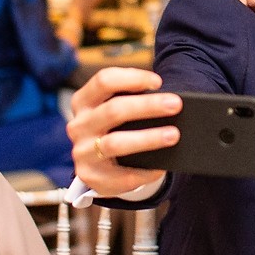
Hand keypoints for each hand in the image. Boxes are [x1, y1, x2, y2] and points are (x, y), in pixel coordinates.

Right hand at [66, 67, 181, 196]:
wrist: (100, 166)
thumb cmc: (115, 129)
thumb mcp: (114, 110)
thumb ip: (132, 101)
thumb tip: (167, 101)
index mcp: (83, 102)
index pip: (103, 81)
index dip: (132, 78)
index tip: (157, 82)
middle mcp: (79, 126)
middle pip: (113, 110)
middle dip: (147, 106)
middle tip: (175, 105)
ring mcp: (82, 153)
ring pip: (116, 143)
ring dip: (148, 138)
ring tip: (173, 135)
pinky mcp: (91, 177)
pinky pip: (122, 176)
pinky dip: (145, 171)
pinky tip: (161, 167)